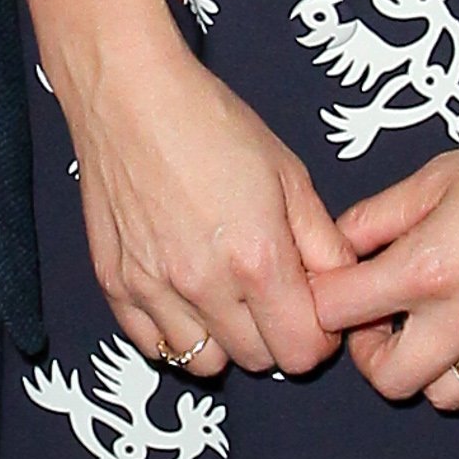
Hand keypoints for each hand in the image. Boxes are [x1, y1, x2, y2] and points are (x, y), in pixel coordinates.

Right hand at [62, 21, 348, 379]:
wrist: (131, 94)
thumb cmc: (210, 122)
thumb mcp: (289, 175)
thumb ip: (323, 243)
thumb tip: (342, 287)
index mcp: (257, 258)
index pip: (302, 352)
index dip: (318, 336)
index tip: (312, 311)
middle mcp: (204, 284)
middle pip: (258, 361)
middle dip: (275, 335)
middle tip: (271, 294)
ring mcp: (154, 289)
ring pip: (204, 363)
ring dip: (225, 341)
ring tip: (227, 297)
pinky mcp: (116, 283)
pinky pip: (152, 345)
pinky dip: (174, 333)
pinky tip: (185, 297)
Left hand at [306, 48, 458, 408]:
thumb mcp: (439, 174)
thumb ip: (380, 216)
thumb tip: (342, 243)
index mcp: (431, 267)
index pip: (340, 312)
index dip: (329, 297)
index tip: (342, 285)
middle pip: (389, 380)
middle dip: (373, 351)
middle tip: (383, 318)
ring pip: (446, 396)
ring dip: (429, 367)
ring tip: (436, 324)